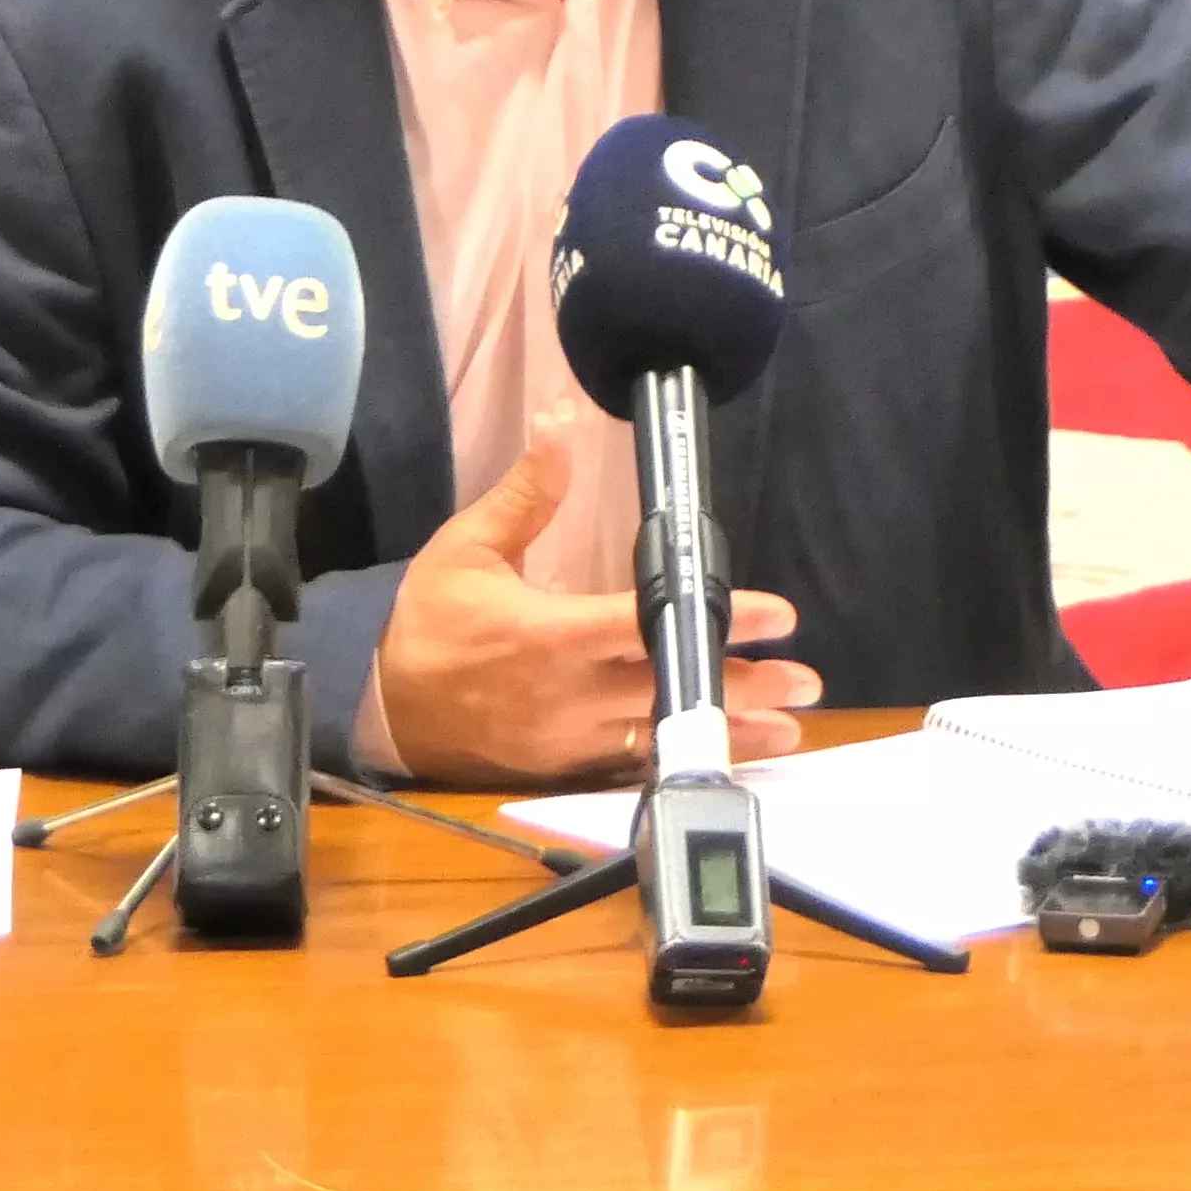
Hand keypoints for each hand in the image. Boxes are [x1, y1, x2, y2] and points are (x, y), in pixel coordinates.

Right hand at [368, 397, 821, 785]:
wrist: (382, 707)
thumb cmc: (427, 622)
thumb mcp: (466, 547)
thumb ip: (526, 494)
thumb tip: (562, 423)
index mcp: (550, 636)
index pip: (650, 623)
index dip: (718, 618)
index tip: (777, 616)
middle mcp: (571, 694)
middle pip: (673, 689)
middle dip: (746, 686)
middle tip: (808, 682)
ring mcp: (571, 739)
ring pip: (663, 734)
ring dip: (731, 732)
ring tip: (791, 731)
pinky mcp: (565, 766)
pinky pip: (634, 765)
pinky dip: (682, 756)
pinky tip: (725, 756)